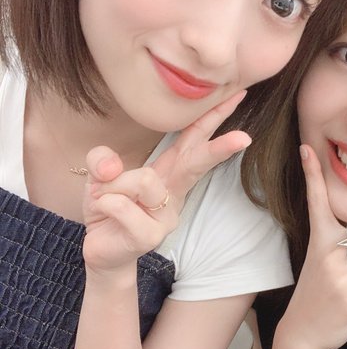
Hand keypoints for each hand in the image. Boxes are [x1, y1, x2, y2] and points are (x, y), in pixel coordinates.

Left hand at [82, 91, 249, 271]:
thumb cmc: (108, 210)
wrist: (102, 253)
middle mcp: (173, 193)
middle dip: (219, 148)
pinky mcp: (151, 236)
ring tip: (104, 198)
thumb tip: (111, 165)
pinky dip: (104, 204)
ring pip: (143, 178)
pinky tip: (104, 216)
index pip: (192, 139)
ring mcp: (166, 216)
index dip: (213, 116)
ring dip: (113, 184)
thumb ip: (101, 160)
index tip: (237, 95)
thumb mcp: (99, 176)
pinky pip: (122, 205)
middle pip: (197, 162)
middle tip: (245, 138)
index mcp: (167, 173)